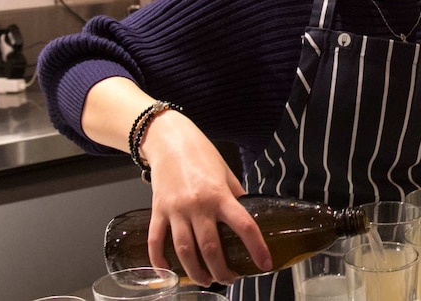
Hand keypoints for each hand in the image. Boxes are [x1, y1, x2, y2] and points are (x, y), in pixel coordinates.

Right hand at [142, 111, 270, 285]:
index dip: (256, 248)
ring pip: (184, 251)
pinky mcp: (157, 210)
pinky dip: (160, 261)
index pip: (244, 226)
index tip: (264, 264)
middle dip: (221, 270)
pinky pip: (156, 241)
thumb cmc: (201, 154)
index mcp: (220, 195)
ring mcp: (176, 209)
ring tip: (206, 281)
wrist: (169, 140)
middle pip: (210, 248)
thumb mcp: (226, 172)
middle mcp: (198, 205)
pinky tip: (168, 273)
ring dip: (196, 272)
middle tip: (229, 279)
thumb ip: (236, 195)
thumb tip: (248, 216)